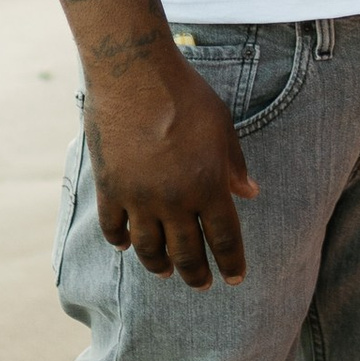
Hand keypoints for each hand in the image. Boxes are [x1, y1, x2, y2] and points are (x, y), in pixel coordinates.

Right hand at [85, 44, 256, 284]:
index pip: (224, 240)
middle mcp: (174, 201)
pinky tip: (127, 246)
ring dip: (160, 266)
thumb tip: (249, 193)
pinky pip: (114, 228)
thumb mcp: (222, 126)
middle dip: (197, 275)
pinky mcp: (110, 188)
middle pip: (187, 253)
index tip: (234, 278)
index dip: (232, 264)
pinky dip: (121, 241)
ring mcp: (139, 198)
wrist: (134, 75)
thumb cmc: (185, 95)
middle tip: (202, 285)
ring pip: (149, 249)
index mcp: (208, 187)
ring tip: (166, 272)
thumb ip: (234, 164)